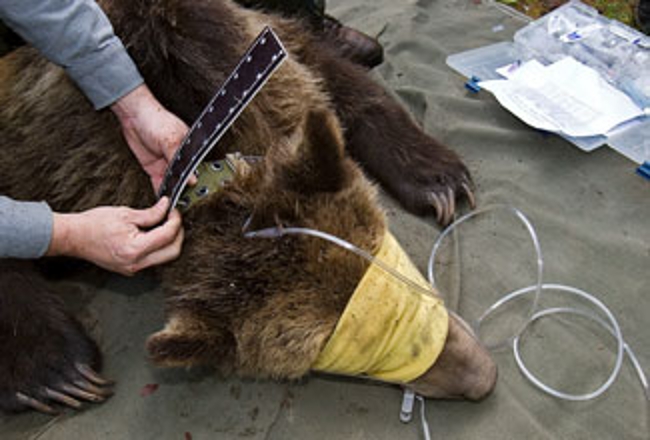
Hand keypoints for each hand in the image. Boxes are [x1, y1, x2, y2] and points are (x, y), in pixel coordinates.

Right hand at [47, 198, 183, 274]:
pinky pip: (153, 259)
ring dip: (169, 241)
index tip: (174, 211)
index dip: (175, 221)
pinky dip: (158, 247)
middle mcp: (136, 264)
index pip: (167, 236)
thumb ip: (151, 213)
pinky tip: (152, 234)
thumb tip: (166, 207)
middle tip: (173, 219)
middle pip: (172, 252)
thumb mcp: (125, 214)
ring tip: (163, 224)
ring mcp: (133, 269)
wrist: (74, 237)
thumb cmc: (94, 225)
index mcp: (134, 250)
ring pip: (164, 257)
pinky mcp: (131, 269)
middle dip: (178, 234)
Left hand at [111, 84, 191, 192]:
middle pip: (186, 178)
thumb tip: (192, 179)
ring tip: (178, 204)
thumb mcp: (170, 139)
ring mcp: (167, 164)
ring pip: (174, 182)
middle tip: (189, 202)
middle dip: (188, 190)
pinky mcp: (155, 169)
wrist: (133, 116)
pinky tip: (165, 200)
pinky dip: (162, 191)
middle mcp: (180, 158)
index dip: (200, 181)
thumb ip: (179, 160)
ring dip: (175, 192)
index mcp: (190, 149)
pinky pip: (160, 183)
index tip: (201, 194)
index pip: (198, 168)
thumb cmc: (156, 120)